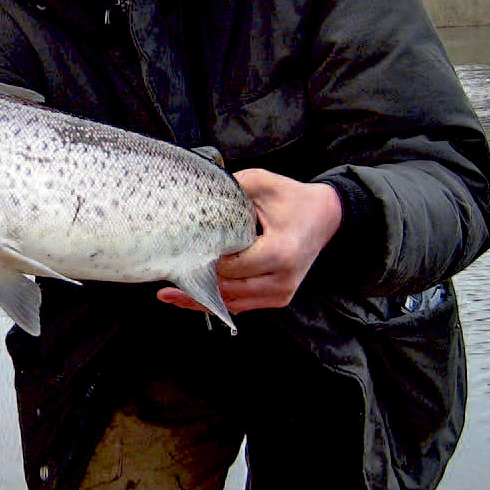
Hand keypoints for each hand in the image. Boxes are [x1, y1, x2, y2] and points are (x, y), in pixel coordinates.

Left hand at [157, 169, 342, 315]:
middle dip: (195, 286)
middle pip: (229, 289)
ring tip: (169, 295)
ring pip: (233, 303)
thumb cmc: (293, 199)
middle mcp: (282, 278)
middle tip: (163, 279)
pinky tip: (190, 298)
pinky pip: (242, 305)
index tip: (182, 255)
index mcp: (280, 251)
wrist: (326, 216)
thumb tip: (194, 196)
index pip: (232, 266)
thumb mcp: (262, 183)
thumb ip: (229, 189)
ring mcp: (282, 292)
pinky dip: (216, 302)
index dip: (206, 261)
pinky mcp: (278, 298)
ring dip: (201, 301)